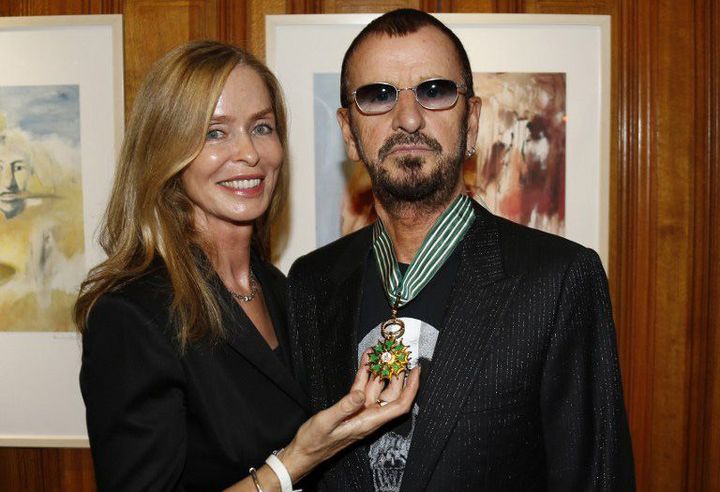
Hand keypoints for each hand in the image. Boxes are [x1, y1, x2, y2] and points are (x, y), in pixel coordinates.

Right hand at [280, 352, 419, 481]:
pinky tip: (365, 360)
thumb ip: (344, 407)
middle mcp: (369, 416)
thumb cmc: (315, 442)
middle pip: (392, 393)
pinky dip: (365, 374)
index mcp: (369, 422)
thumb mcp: (327, 422)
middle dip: (396, 373)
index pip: (399, 405)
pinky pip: (362, 387)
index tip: (416, 370)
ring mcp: (361, 411)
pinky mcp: (352, 407)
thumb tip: (359, 394)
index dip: (411, 388)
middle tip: (397, 355)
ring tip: (380, 351)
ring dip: (379, 370)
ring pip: (377, 387)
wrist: (303, 451)